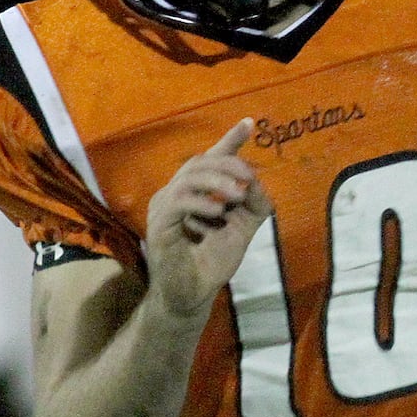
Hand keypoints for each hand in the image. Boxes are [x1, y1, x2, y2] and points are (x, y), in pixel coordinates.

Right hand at [144, 119, 272, 316]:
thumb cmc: (212, 259)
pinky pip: (177, 202)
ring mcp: (164, 207)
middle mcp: (175, 193)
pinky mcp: (159, 225)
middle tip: (249, 177)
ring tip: (237, 194)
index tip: (249, 123)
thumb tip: (257, 182)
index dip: (228, 140)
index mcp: (195, 191)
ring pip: (189, 177)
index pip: (210, 159)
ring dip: (217, 180)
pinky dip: (200, 202)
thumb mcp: (242, 227)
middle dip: (229, 163)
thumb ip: (254, 204)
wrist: (194, 293)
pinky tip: (219, 211)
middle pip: (200, 162)